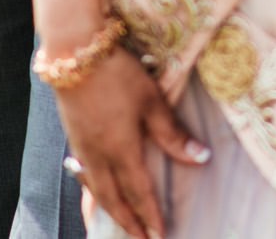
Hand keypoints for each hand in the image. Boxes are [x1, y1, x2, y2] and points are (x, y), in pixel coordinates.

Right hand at [55, 53, 205, 238]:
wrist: (75, 55)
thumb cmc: (119, 75)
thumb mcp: (152, 101)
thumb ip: (173, 134)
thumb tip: (201, 159)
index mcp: (121, 150)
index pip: (139, 192)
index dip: (150, 215)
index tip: (160, 235)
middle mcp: (98, 156)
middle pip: (114, 199)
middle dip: (128, 222)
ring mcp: (82, 147)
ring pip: (96, 190)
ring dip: (110, 210)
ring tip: (121, 225)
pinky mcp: (74, 136)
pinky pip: (85, 176)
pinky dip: (94, 192)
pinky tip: (97, 191)